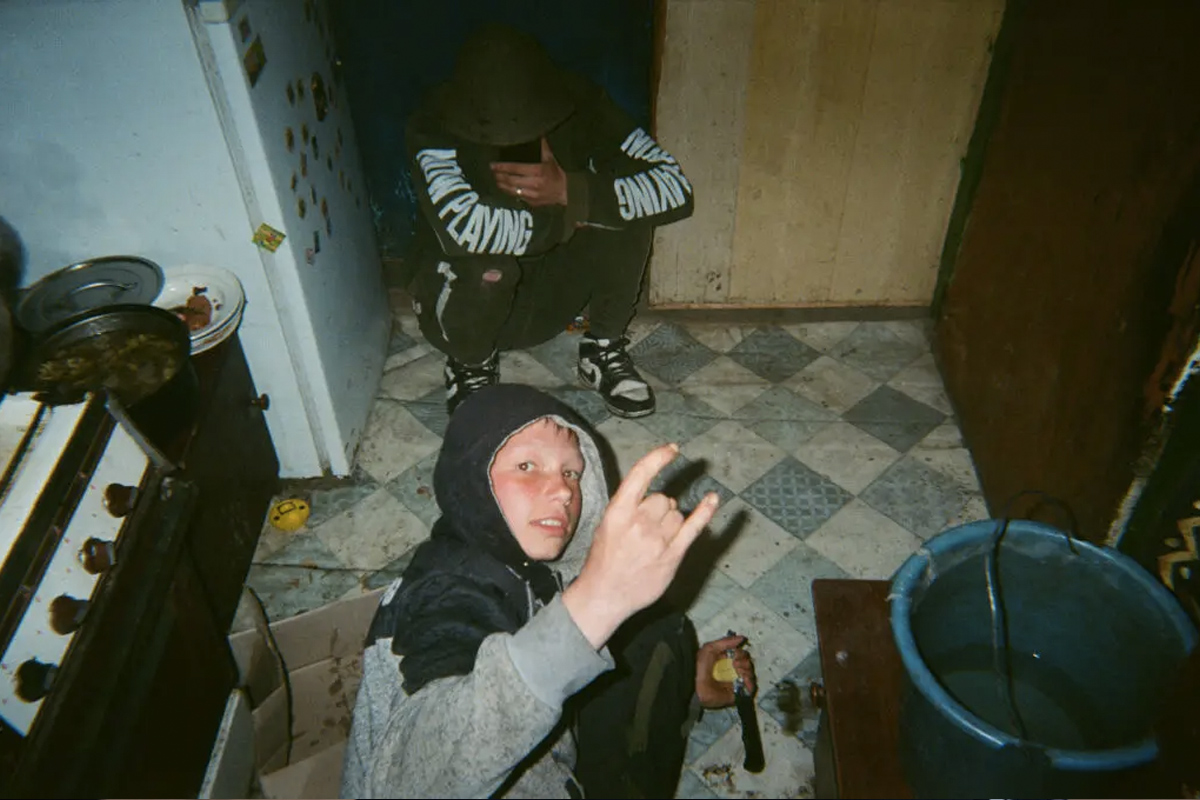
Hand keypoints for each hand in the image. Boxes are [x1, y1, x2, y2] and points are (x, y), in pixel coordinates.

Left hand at [491, 137, 568, 206]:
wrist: (567, 192)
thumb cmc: (557, 173)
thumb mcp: (551, 158)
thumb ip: (542, 147)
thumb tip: (537, 133)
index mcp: (538, 171)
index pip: (515, 168)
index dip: (502, 167)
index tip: (493, 165)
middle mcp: (534, 184)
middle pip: (511, 180)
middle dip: (499, 176)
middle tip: (492, 172)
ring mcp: (533, 195)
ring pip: (512, 190)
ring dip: (502, 185)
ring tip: (495, 180)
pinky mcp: (532, 202)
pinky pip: (517, 197)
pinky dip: (509, 192)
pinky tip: (504, 188)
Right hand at [563, 444, 718, 648]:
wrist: (604, 595)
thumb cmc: (604, 560)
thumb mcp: (607, 525)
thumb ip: (629, 508)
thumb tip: (657, 498)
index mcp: (618, 511)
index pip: (641, 474)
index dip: (658, 458)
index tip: (672, 449)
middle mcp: (639, 522)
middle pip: (663, 499)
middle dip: (659, 510)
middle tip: (646, 532)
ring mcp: (657, 540)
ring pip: (677, 515)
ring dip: (671, 524)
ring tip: (654, 544)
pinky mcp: (672, 555)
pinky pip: (694, 527)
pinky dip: (705, 512)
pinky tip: (713, 499)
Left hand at [696, 634, 755, 708]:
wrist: (697, 686)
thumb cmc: (701, 667)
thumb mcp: (710, 648)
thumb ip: (726, 641)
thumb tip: (742, 638)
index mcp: (726, 660)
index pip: (741, 654)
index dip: (740, 653)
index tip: (734, 654)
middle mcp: (732, 670)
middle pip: (748, 662)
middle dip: (744, 661)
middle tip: (734, 663)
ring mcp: (736, 682)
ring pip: (750, 673)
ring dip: (746, 670)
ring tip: (737, 671)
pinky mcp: (739, 693)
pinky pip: (751, 687)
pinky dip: (750, 681)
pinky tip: (742, 678)